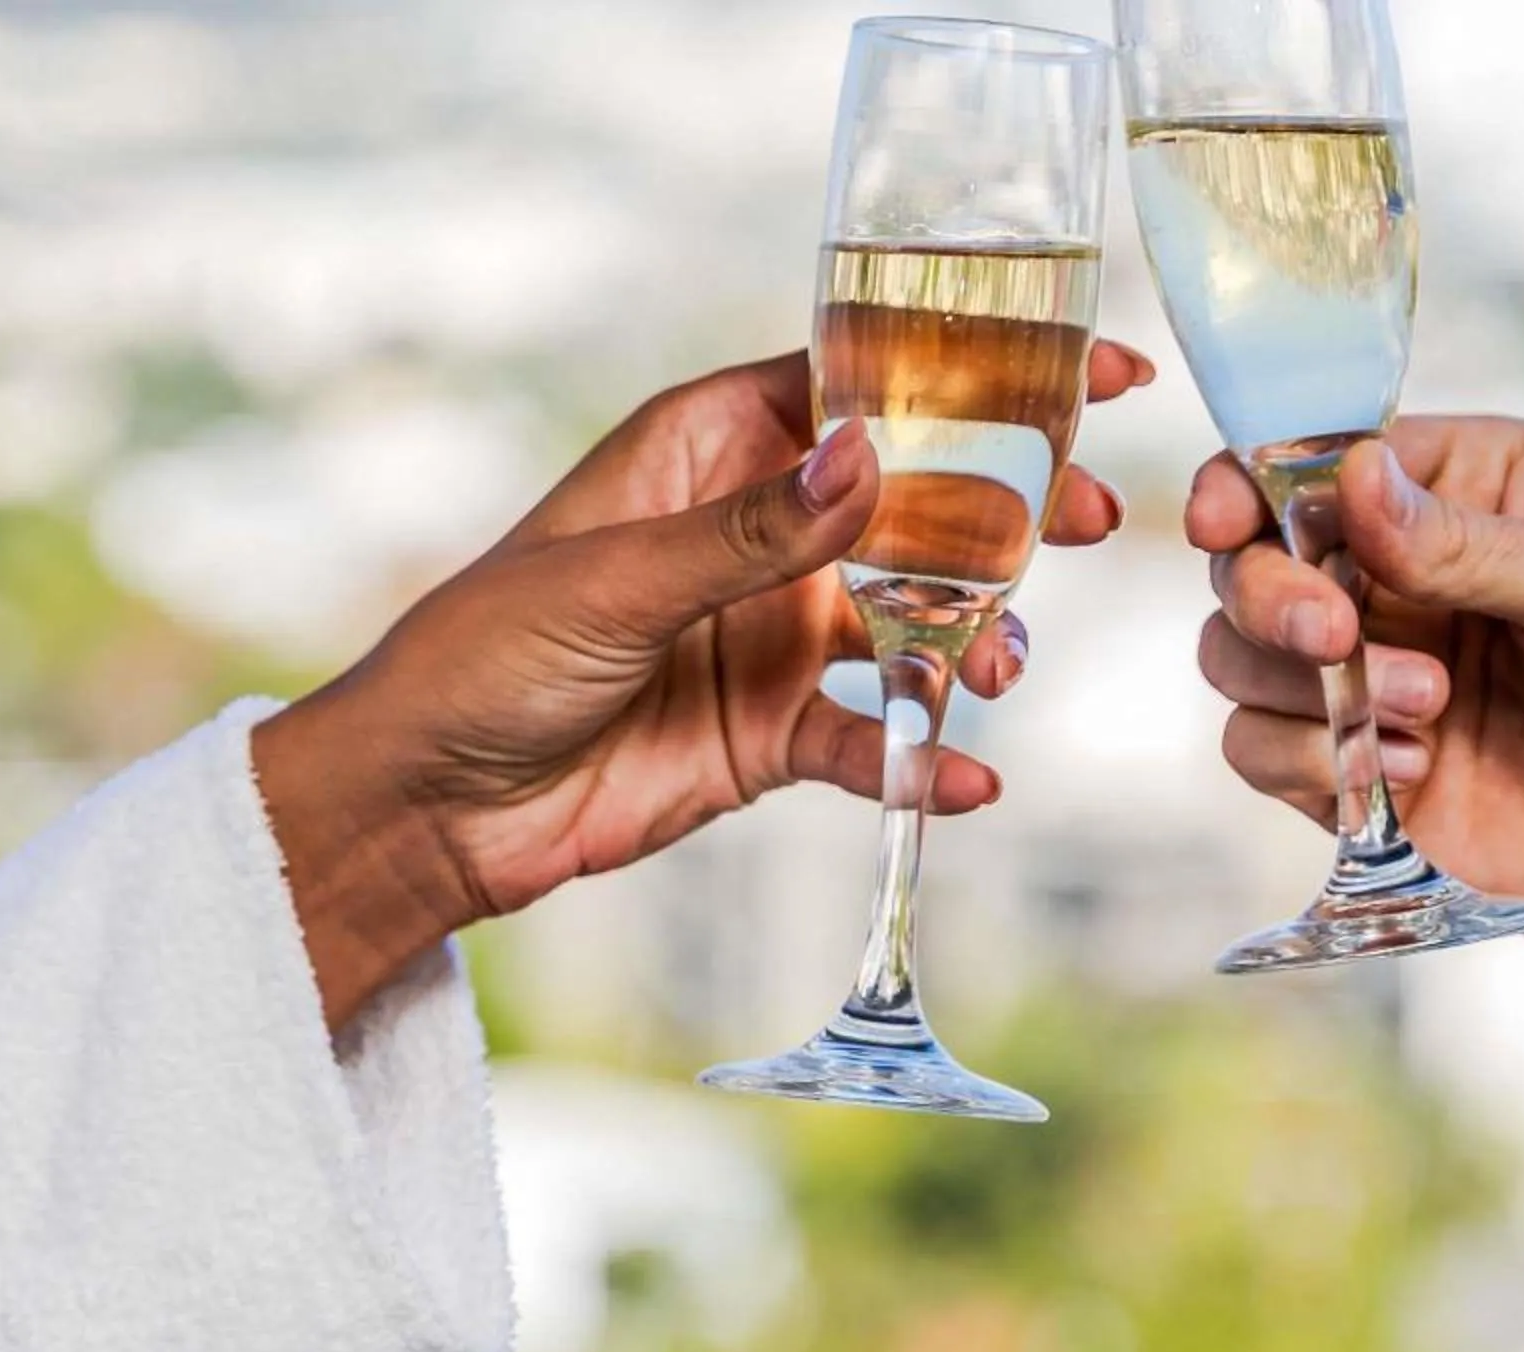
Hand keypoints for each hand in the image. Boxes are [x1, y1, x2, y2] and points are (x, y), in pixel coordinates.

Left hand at [257, 345, 1153, 1022]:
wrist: (427, 808)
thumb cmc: (482, 656)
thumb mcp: (616, 580)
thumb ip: (753, 533)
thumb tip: (870, 460)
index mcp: (712, 448)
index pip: (866, 385)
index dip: (977, 373)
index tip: (1091, 371)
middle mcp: (758, 532)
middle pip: (918, 501)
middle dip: (1014, 510)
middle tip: (1096, 520)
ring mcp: (772, 634)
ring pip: (916, 621)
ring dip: (979, 640)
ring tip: (1005, 669)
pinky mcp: (773, 734)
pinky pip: (874, 738)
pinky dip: (922, 761)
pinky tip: (962, 783)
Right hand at [1190, 415, 1523, 1182]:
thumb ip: (1467, 541)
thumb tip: (1349, 477)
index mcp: (1466, 493)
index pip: (1315, 460)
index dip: (1251, 483)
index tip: (1228, 520)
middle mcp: (1402, 579)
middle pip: (1252, 561)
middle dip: (1271, 596)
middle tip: (1336, 633)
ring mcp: (1373, 680)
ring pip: (1236, 658)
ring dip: (1305, 685)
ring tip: (1428, 714)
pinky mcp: (1360, 780)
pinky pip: (1261, 753)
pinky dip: (1313, 763)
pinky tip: (1415, 773)